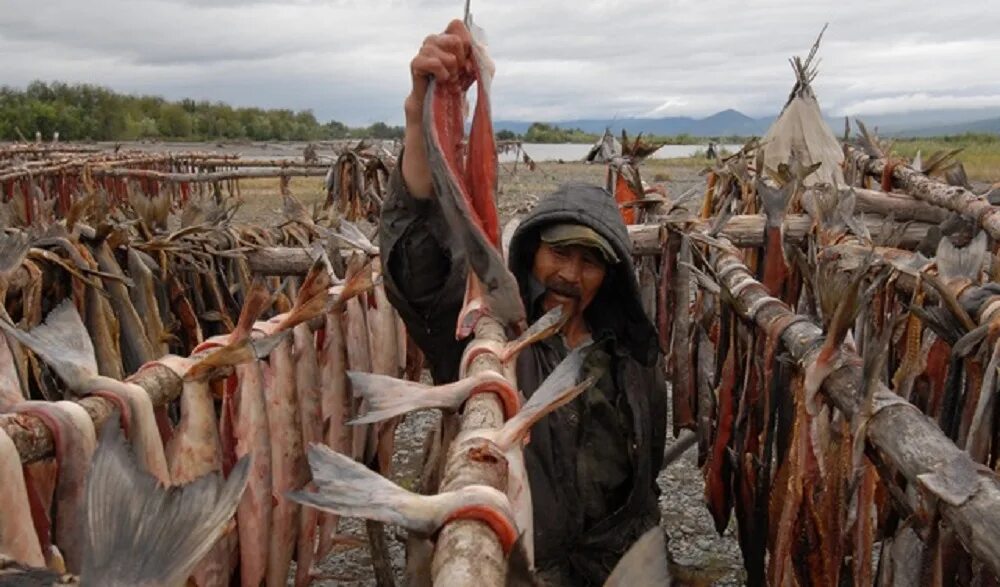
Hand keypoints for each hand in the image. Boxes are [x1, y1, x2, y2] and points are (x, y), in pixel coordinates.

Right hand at [401, 20, 472, 198]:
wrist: (432, 171)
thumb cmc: (451, 145)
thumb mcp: (470, 111)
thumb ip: (476, 88)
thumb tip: (486, 63)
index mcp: (446, 79)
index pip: (447, 41)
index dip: (460, 36)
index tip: (473, 49)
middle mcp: (430, 80)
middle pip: (433, 38)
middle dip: (452, 42)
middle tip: (464, 61)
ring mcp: (420, 88)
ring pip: (424, 47)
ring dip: (443, 54)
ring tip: (454, 72)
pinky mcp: (415, 99)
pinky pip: (416, 66)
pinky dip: (433, 65)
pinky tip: (446, 79)